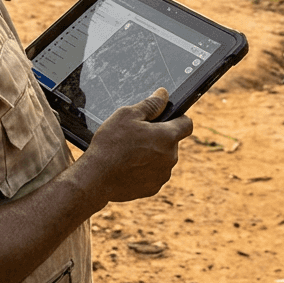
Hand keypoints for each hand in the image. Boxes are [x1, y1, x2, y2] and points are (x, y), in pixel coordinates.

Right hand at [77, 89, 192, 203]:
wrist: (96, 178)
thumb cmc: (111, 143)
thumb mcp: (128, 114)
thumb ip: (150, 104)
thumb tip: (163, 94)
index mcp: (167, 137)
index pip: (187, 124)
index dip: (178, 118)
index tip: (166, 117)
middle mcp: (171, 158)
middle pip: (172, 141)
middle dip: (159, 136)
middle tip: (137, 134)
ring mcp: (162, 175)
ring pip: (163, 158)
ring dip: (153, 153)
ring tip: (130, 152)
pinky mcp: (153, 188)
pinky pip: (154, 173)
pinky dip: (145, 169)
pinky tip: (128, 166)